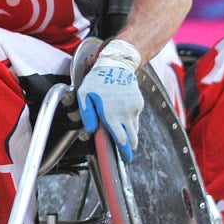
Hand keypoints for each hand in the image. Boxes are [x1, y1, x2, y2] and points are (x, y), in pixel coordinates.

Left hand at [76, 39, 142, 162]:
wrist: (117, 64)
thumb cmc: (97, 80)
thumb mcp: (84, 96)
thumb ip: (87, 115)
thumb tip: (90, 130)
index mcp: (112, 114)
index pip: (121, 139)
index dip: (124, 151)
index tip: (126, 158)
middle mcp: (125, 113)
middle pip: (132, 137)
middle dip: (130, 147)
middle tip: (127, 153)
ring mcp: (134, 108)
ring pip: (135, 127)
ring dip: (130, 132)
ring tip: (123, 134)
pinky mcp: (139, 102)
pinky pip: (135, 116)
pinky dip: (130, 119)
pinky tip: (122, 114)